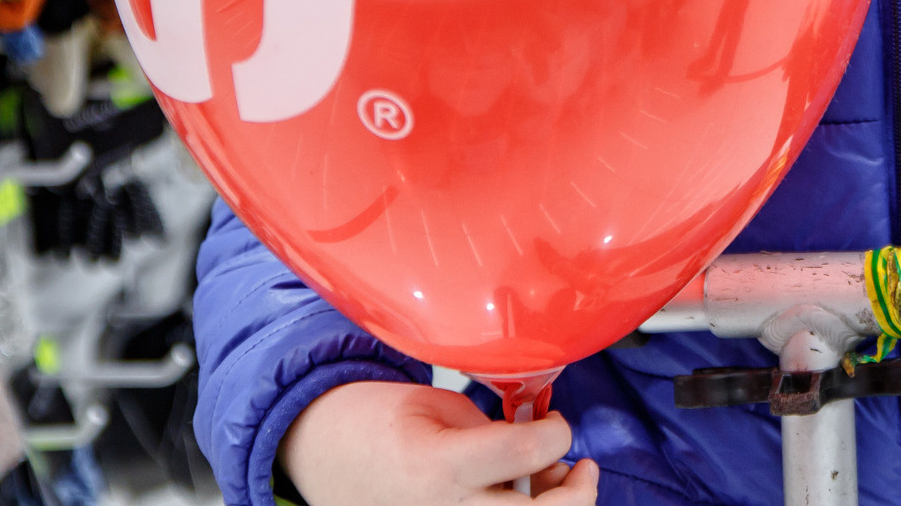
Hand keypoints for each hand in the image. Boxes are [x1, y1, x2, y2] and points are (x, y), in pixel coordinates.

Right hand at [279, 381, 597, 504]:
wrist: (318, 453)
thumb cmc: (371, 421)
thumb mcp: (433, 405)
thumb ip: (489, 429)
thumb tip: (537, 447)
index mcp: (439, 464)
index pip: (524, 454)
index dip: (556, 433)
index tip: (557, 422)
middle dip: (576, 493)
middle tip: (582, 468)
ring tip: (555, 484)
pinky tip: (521, 499)